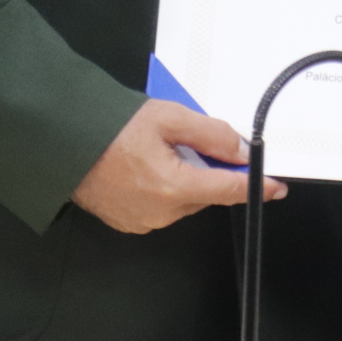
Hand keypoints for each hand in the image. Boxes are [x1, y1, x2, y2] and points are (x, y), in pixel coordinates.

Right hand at [70, 98, 284, 233]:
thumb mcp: (168, 117)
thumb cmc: (111, 128)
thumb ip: (211, 134)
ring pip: (185, 199)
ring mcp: (145, 222)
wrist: (63, 145)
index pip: (229, 189)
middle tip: (188, 140)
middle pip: (206, 192)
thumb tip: (241, 150)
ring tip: (160, 149)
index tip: (277, 187)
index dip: (257, 186)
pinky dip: (164, 187)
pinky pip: (162, 206)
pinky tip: (147, 165)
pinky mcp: (130, 223)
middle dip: (209, 168)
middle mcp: (162, 212)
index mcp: (174, 186)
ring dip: (184, 177)